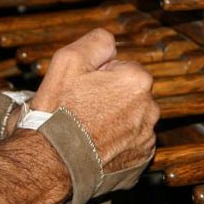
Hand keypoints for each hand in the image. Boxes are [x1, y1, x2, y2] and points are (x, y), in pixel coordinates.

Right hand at [31, 28, 158, 172]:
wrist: (53, 161)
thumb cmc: (60, 111)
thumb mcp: (69, 60)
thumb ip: (97, 42)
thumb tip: (112, 45)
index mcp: (137, 81)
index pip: (122, 68)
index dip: (100, 77)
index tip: (83, 91)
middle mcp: (150, 109)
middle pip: (130, 94)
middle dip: (111, 98)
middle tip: (83, 111)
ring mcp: (146, 137)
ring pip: (131, 119)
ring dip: (115, 121)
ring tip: (88, 131)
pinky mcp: (141, 160)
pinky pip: (131, 144)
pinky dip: (117, 144)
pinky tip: (96, 147)